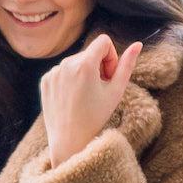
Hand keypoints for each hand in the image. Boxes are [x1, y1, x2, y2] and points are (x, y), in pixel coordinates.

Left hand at [40, 35, 141, 168]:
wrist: (68, 140)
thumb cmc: (96, 117)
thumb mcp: (116, 91)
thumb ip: (127, 65)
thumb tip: (138, 44)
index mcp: (85, 64)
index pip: (103, 42)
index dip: (111, 57)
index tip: (109, 76)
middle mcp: (66, 64)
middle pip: (89, 53)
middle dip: (98, 66)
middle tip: (99, 90)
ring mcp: (53, 72)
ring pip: (75, 62)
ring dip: (83, 73)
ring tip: (85, 96)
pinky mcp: (45, 81)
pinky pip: (62, 72)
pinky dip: (70, 80)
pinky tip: (72, 98)